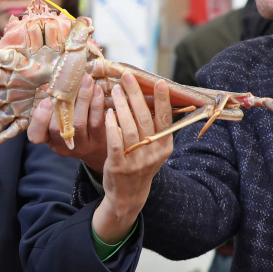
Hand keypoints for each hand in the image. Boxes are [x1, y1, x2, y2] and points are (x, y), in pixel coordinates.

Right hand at [28, 74, 106, 171]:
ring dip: (82, 98)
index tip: (46, 102)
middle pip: (57, 128)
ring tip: (86, 80)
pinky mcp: (98, 140)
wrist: (101, 148)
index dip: (39, 120)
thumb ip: (54, 104)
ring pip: (78, 123)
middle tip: (70, 82)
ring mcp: (81, 145)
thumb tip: (56, 81)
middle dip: (63, 102)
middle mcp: (62, 145)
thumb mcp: (59, 118)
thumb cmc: (74, 125)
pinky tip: (97, 89)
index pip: (35, 135)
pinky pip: (96, 121)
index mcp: (48, 138)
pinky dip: (96, 103)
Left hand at [91, 74, 172, 243]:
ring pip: (129, 128)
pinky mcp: (119, 166)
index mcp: (165, 145)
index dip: (162, 100)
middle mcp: (153, 153)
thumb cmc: (140, 163)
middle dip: (136, 95)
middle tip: (127, 76)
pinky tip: (107, 113)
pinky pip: (115, 143)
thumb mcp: (154, 147)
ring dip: (122, 106)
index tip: (159, 82)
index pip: (165, 119)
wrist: (129, 195)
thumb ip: (154, 126)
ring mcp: (136, 161)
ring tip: (116, 90)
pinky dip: (111, 126)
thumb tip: (151, 95)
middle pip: (145, 119)